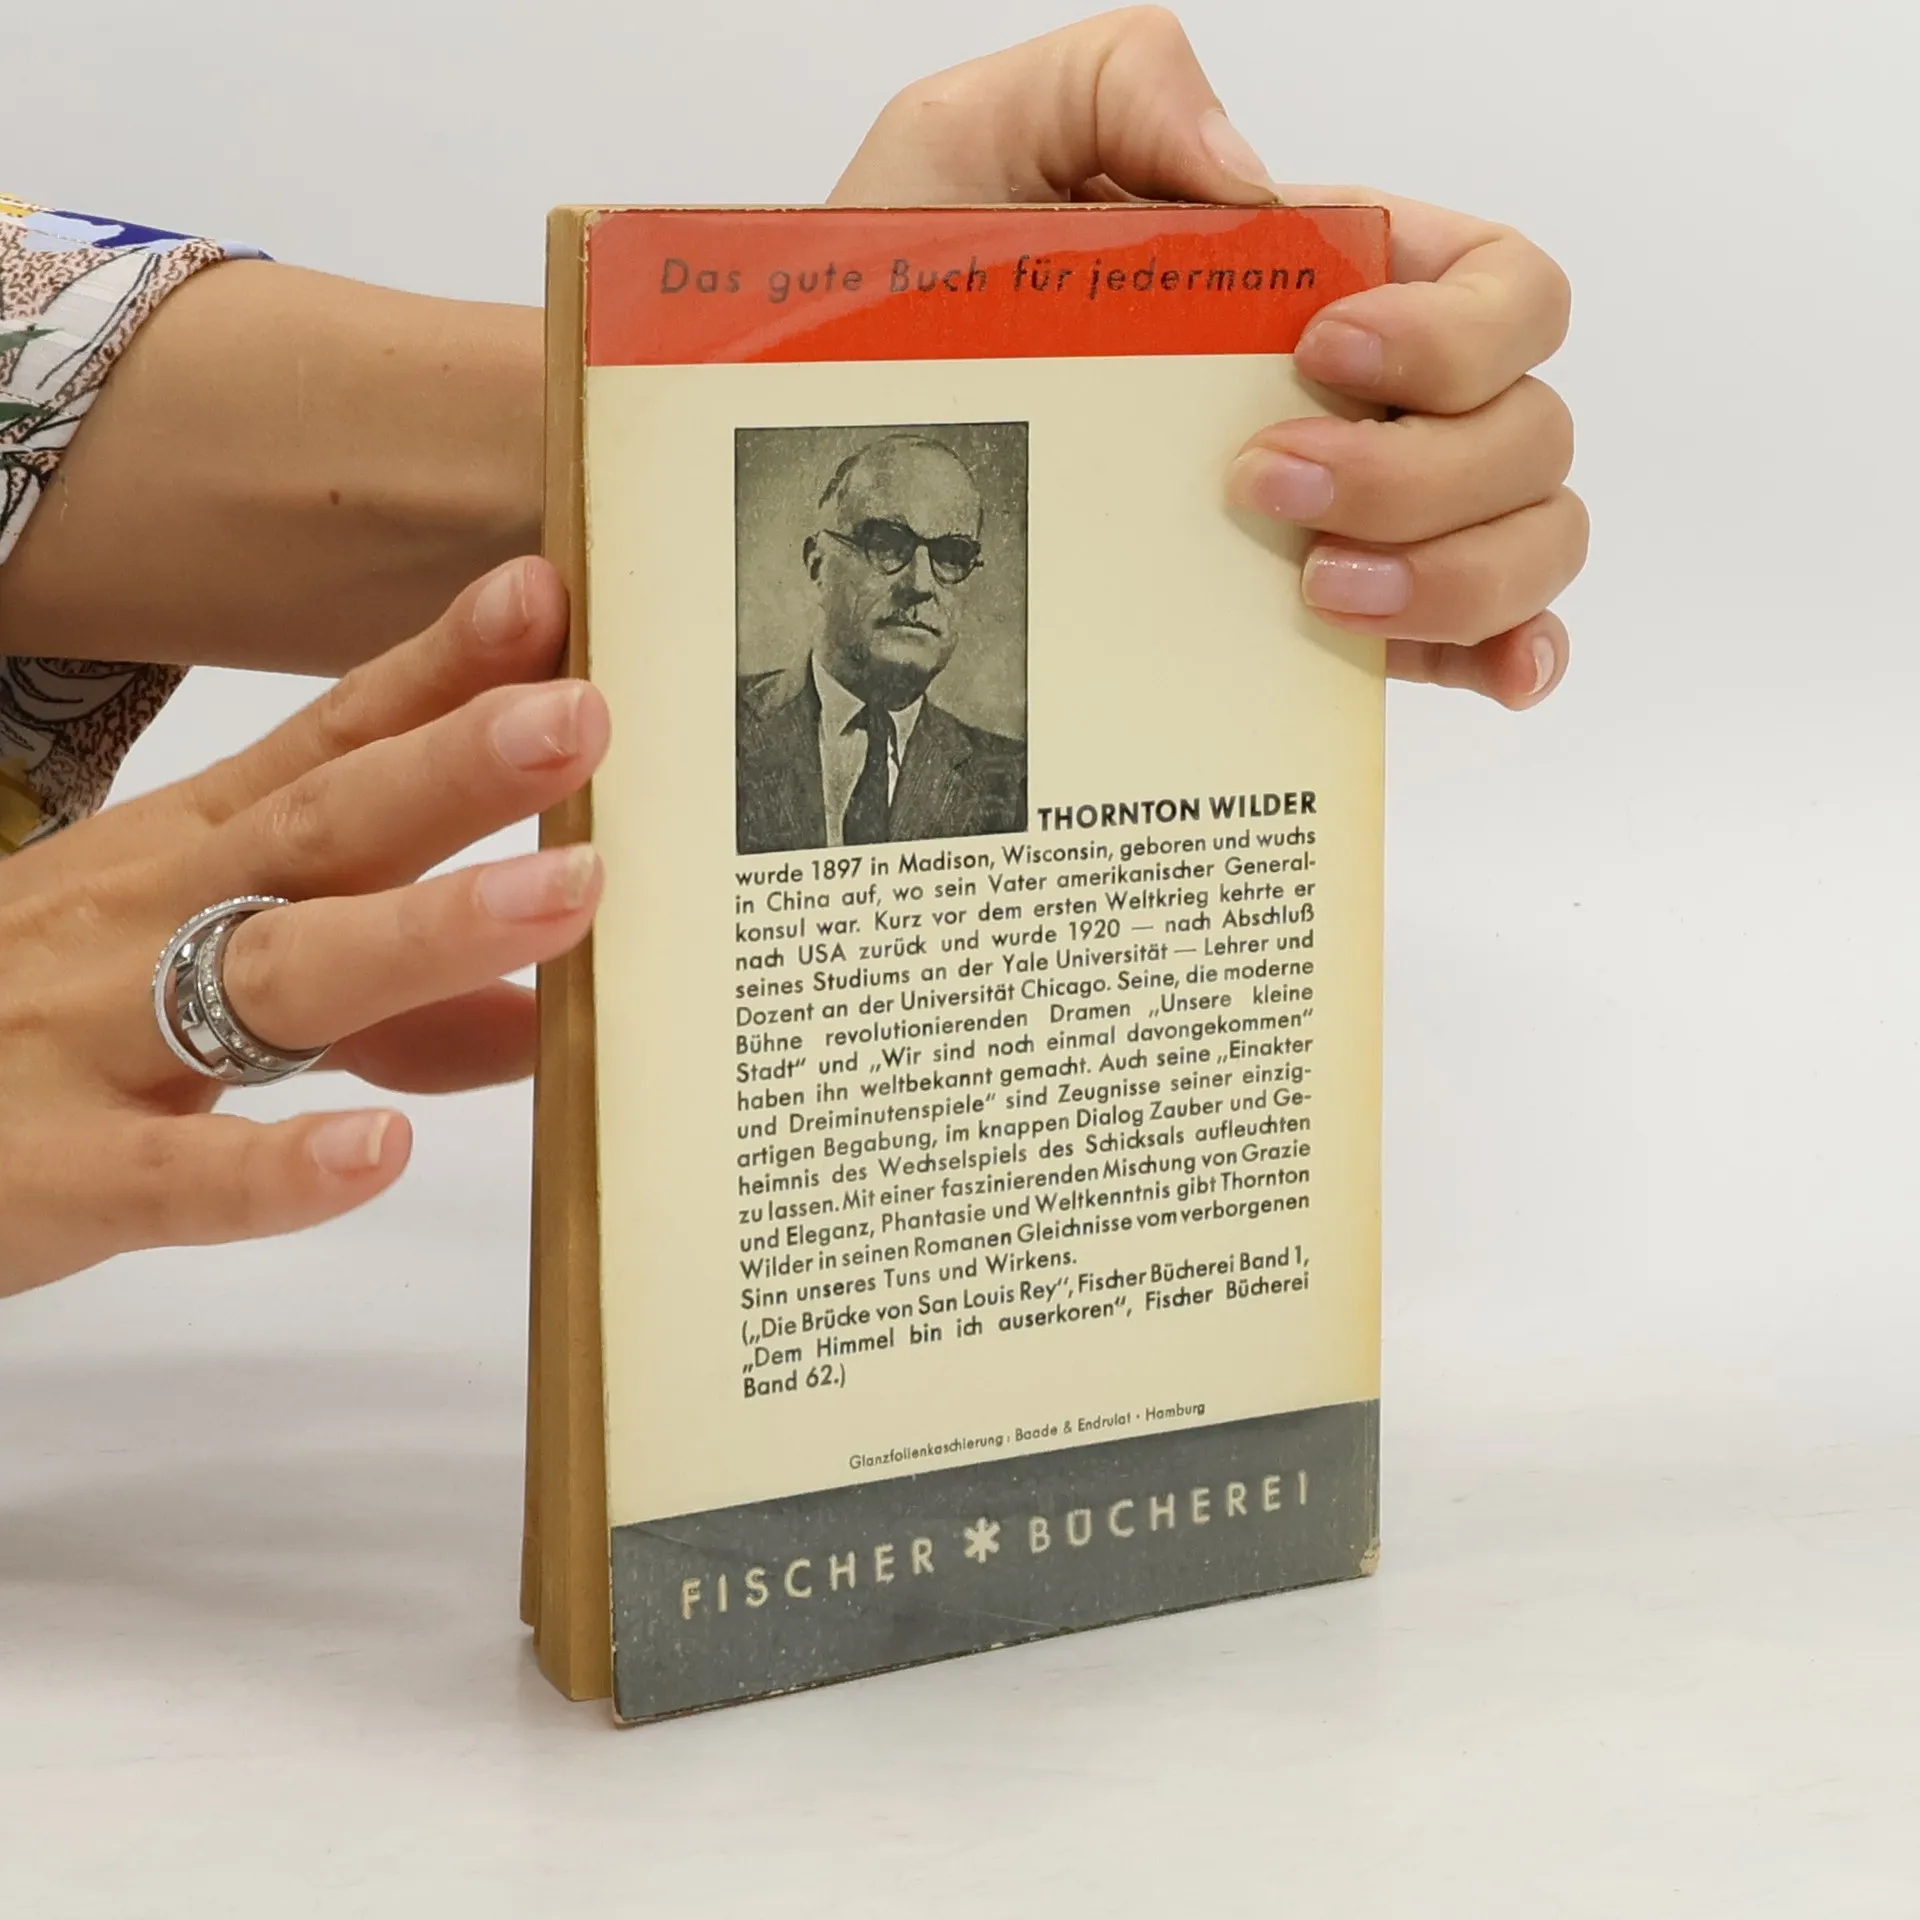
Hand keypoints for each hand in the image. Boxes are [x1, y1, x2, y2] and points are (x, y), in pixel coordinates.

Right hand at [0, 558, 604, 1296]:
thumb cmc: (37, 1018)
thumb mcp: (200, 969)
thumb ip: (381, 998)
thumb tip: (539, 1010)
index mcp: (193, 850)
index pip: (331, 743)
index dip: (439, 671)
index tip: (549, 601)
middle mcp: (159, 917)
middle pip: (325, 828)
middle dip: (456, 768)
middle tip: (584, 714)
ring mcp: (103, 1035)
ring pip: (276, 971)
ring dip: (424, 930)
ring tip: (562, 898)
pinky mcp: (62, 1170)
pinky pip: (177, 1174)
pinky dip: (275, 1166)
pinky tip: (378, 1153)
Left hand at [830, 6, 1584, 707]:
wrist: (833, 452)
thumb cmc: (906, 308)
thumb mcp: (972, 148)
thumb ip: (1115, 83)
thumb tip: (1253, 177)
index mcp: (1315, 277)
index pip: (1493, 279)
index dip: (1452, 324)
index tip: (1318, 351)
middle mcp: (1367, 397)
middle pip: (1528, 420)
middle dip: (1427, 466)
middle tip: (1263, 485)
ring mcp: (1362, 513)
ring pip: (1530, 532)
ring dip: (1461, 572)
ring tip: (1317, 590)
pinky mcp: (1335, 615)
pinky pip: (1482, 636)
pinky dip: (1509, 649)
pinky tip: (1481, 675)